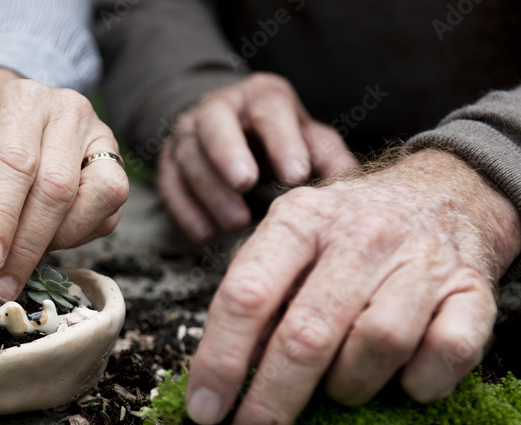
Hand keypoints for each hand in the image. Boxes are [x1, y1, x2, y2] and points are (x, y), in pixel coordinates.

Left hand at [0, 68, 128, 301]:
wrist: (5, 114)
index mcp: (20, 101)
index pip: (15, 163)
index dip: (1, 218)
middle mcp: (67, 111)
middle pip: (57, 188)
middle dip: (27, 246)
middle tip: (1, 284)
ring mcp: (99, 137)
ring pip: (97, 200)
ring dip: (59, 241)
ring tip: (24, 252)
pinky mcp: (116, 167)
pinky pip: (107, 215)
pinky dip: (77, 238)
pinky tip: (47, 237)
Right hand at [159, 72, 358, 242]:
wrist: (230, 128)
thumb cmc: (279, 137)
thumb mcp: (308, 138)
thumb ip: (327, 157)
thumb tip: (353, 186)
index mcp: (260, 94)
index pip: (268, 108)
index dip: (281, 139)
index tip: (295, 175)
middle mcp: (219, 106)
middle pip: (214, 122)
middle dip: (228, 152)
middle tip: (245, 183)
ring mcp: (187, 131)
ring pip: (188, 155)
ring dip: (210, 190)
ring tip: (235, 222)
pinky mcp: (167, 159)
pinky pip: (169, 183)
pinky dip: (184, 210)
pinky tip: (204, 234)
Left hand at [183, 149, 520, 424]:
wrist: (444, 196)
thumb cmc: (345, 237)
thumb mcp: (287, 244)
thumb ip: (254, 301)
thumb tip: (219, 381)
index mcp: (300, 219)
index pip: (246, 295)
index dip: (219, 360)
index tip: (203, 411)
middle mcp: (361, 234)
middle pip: (307, 334)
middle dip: (271, 402)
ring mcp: (422, 260)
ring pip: (376, 346)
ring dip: (349, 387)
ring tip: (339, 387)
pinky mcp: (473, 291)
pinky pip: (444, 354)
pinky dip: (419, 383)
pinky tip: (401, 381)